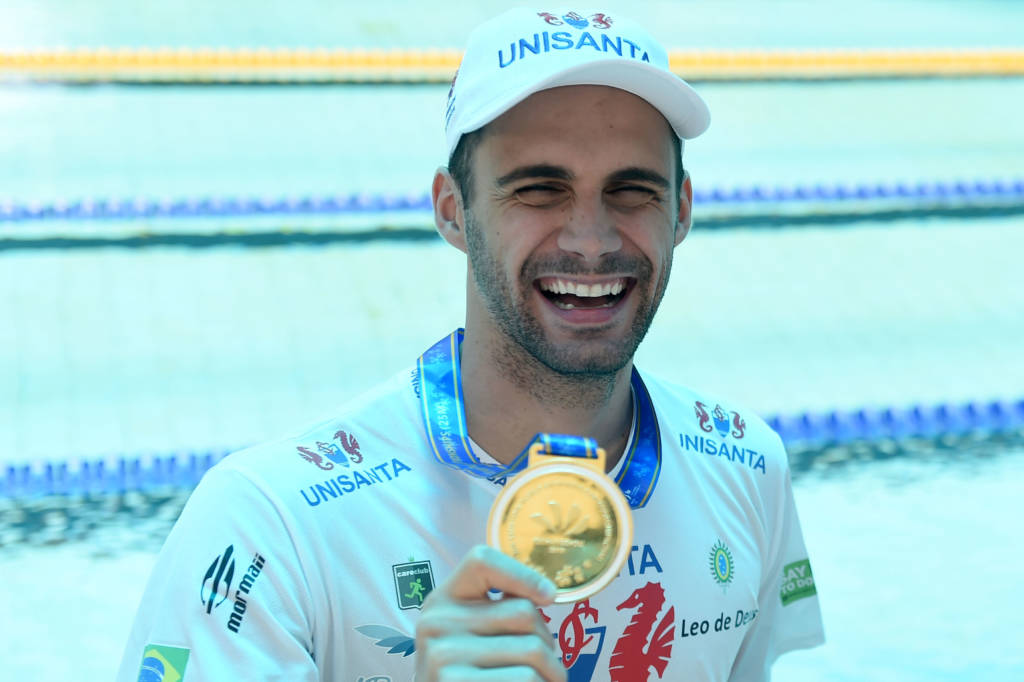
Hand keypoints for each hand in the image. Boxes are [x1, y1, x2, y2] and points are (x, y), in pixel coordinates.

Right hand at [415, 545, 566, 681]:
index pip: (481, 561)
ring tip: (546, 680)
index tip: (549, 596)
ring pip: (533, 650)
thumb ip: (492, 611)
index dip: (522, 574)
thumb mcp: (464, 635)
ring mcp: (444, 656)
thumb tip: (544, 592)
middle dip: (547, 640)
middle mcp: (437, 623)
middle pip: (523, 611)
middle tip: (546, 662)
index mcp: (441, 601)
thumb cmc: (465, 675)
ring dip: (552, 670)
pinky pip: (527, 677)